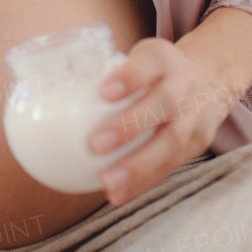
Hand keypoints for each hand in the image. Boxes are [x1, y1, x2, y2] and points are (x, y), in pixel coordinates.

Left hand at [87, 36, 238, 204]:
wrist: (209, 80)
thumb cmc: (155, 72)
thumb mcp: (138, 58)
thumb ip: (103, 69)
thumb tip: (42, 91)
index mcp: (164, 58)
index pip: (150, 62)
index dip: (130, 76)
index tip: (104, 91)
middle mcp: (185, 84)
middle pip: (164, 104)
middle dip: (130, 126)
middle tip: (96, 144)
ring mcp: (196, 115)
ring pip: (172, 142)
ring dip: (139, 166)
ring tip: (109, 183)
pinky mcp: (199, 142)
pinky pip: (172, 165)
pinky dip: (145, 181)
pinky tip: (119, 193)